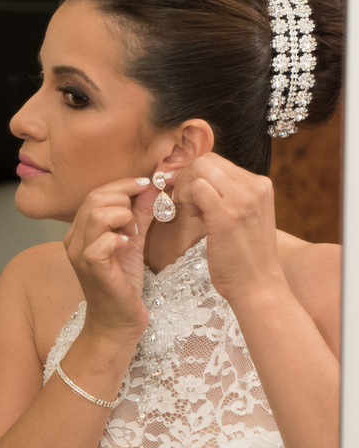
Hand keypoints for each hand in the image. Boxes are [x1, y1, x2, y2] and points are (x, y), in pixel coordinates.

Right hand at [63, 176, 156, 339]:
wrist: (116, 323)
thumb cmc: (122, 285)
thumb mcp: (132, 242)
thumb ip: (139, 214)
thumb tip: (153, 188)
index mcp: (80, 230)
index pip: (96, 193)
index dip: (123, 184)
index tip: (146, 185)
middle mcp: (74, 239)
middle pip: (95, 198)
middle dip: (125, 197)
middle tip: (139, 215)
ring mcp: (80, 255)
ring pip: (96, 214)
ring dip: (123, 216)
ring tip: (132, 233)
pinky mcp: (92, 270)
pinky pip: (100, 243)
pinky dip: (118, 238)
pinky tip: (127, 245)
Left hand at [173, 153, 283, 302]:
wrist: (258, 287)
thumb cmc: (246, 259)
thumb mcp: (243, 219)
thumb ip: (227, 198)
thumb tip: (197, 182)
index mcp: (261, 185)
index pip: (218, 162)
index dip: (196, 175)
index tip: (191, 197)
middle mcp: (256, 186)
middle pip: (207, 160)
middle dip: (187, 178)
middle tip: (186, 203)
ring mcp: (243, 198)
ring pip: (200, 168)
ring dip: (185, 187)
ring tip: (192, 211)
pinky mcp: (227, 213)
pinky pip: (196, 187)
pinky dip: (186, 197)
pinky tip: (193, 216)